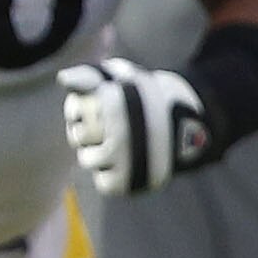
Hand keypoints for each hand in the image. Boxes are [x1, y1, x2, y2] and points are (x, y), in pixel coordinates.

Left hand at [60, 58, 209, 196]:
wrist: (196, 124)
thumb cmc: (150, 99)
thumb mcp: (124, 77)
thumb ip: (90, 76)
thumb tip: (62, 78)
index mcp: (114, 102)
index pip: (75, 110)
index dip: (83, 108)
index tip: (103, 105)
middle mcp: (117, 132)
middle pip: (77, 136)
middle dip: (90, 131)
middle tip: (115, 127)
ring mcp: (123, 159)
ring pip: (87, 159)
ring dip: (98, 153)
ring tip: (122, 145)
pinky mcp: (127, 182)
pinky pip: (103, 182)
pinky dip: (111, 175)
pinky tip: (126, 163)